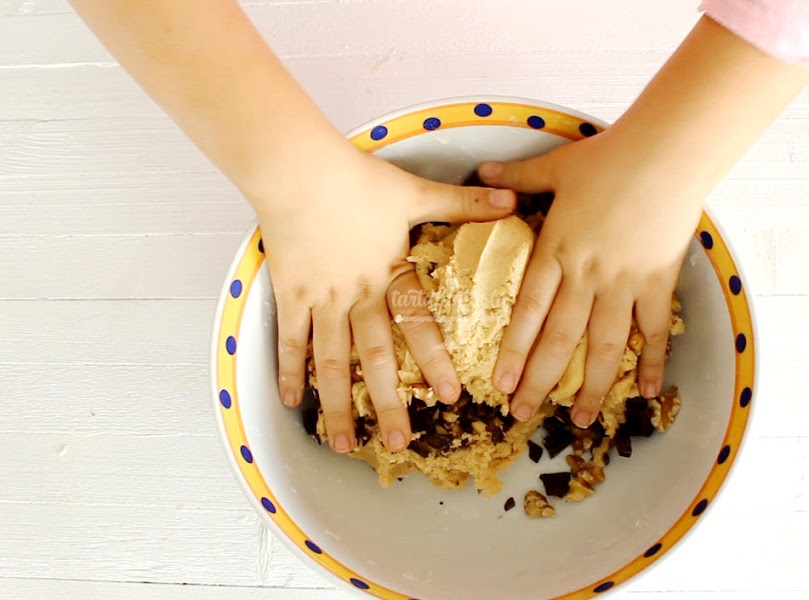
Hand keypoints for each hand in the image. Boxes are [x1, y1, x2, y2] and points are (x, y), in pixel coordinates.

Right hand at [259, 145, 515, 452]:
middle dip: (388, 403)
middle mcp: (358, 296)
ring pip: (332, 362)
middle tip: (399, 443)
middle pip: (376, 359)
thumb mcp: (415, 191)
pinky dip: (291, 371)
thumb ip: (463, 203)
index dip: (435, 360)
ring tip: (343, 444)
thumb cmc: (356, 179)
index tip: (450, 397)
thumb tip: (512, 200)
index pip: (419, 324)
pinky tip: (293, 402)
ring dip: (337, 404)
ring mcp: (322, 300)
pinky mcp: (291, 295)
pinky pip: (291, 340)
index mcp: (391, 274)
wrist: (298, 170)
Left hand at [479, 129, 700, 427]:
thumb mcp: (555, 167)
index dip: (513, 351)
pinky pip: (654, 331)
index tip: (500, 383)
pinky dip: (651, 362)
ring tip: (579, 419)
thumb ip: (516, 177)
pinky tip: (645, 392)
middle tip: (522, 414)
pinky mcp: (658, 281)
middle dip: (539, 381)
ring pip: (604, 346)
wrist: (667, 152)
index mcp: (557, 250)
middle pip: (559, 340)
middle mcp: (586, 274)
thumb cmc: (610, 157)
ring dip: (590, 386)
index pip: (528, 312)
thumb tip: (479, 172)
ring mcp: (624, 282)